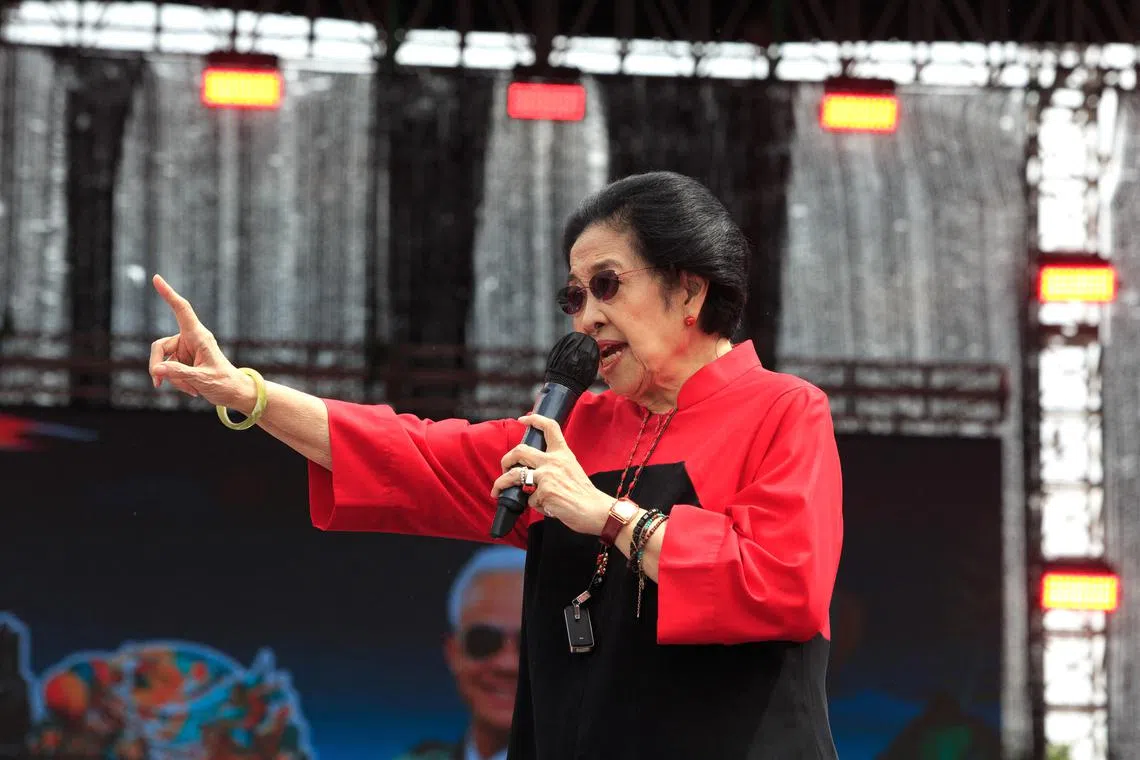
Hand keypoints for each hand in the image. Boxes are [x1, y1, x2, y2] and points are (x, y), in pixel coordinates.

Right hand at [148, 274, 253, 409]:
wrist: (234, 393)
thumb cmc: (224, 383)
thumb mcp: (202, 379)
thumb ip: (179, 373)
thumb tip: (157, 370)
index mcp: (199, 336)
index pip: (182, 310)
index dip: (169, 294)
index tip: (157, 278)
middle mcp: (190, 340)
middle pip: (160, 346)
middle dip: (157, 365)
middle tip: (158, 383)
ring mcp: (186, 350)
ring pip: (163, 361)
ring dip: (173, 378)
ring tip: (192, 389)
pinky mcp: (183, 360)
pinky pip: (169, 370)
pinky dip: (176, 381)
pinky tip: (192, 390)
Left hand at [490, 414, 612, 535]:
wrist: (595, 510)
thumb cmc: (584, 494)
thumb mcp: (572, 469)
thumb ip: (554, 466)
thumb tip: (533, 475)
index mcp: (562, 453)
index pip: (549, 427)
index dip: (534, 419)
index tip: (523, 419)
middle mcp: (553, 461)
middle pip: (520, 450)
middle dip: (506, 459)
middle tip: (504, 468)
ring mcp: (546, 475)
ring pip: (514, 474)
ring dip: (501, 482)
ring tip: (497, 491)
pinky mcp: (543, 492)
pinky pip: (529, 498)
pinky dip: (534, 505)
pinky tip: (545, 507)